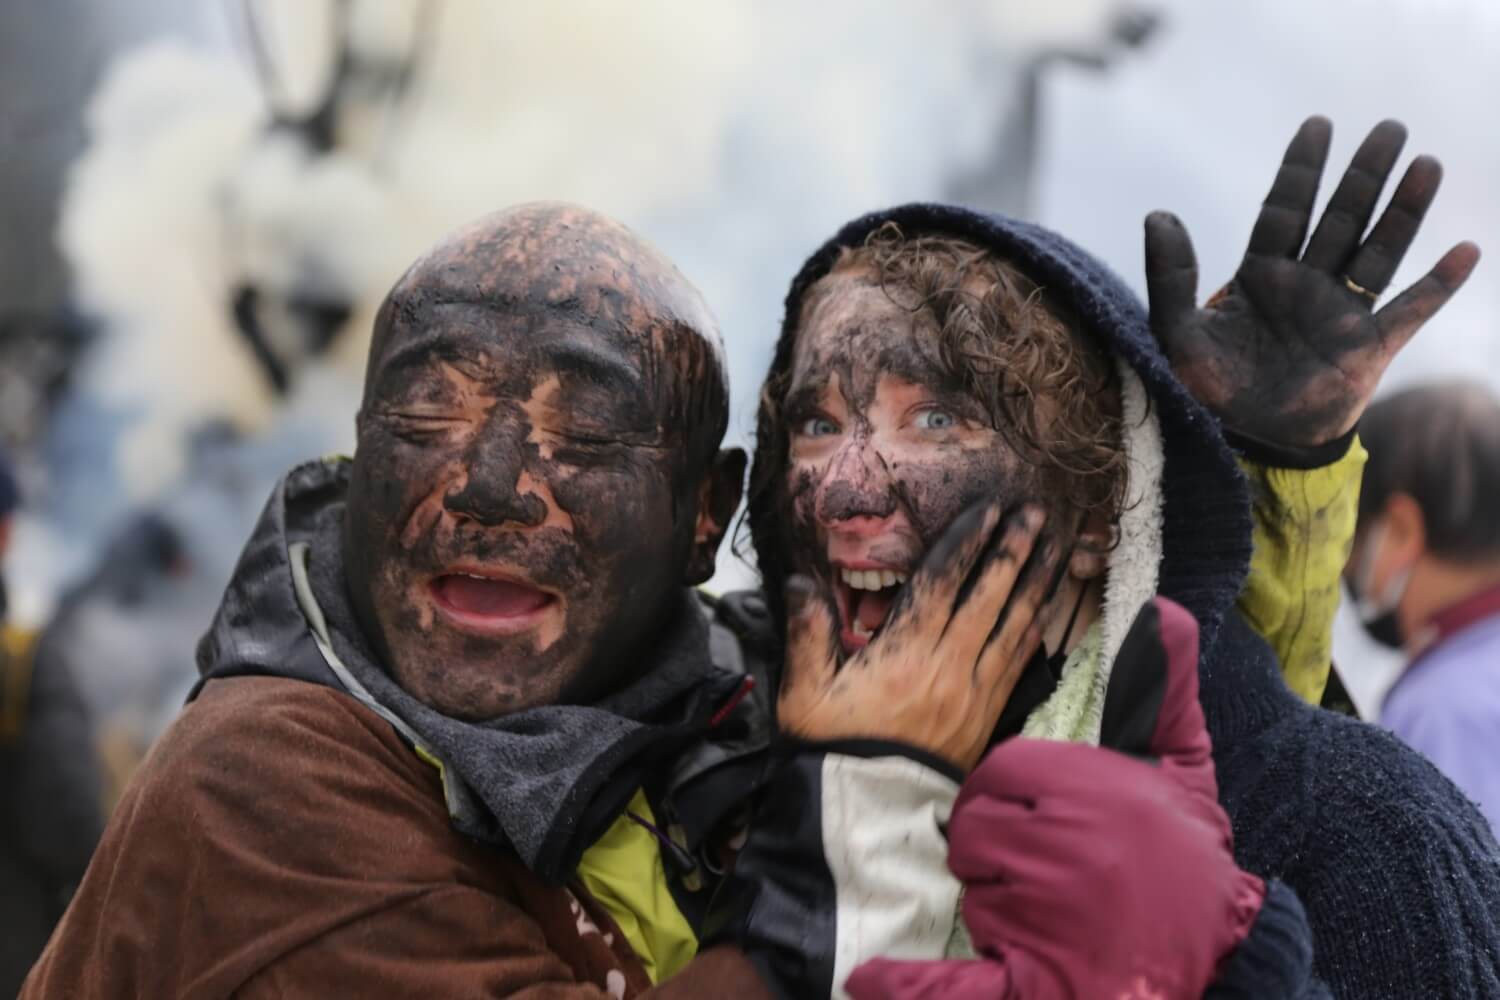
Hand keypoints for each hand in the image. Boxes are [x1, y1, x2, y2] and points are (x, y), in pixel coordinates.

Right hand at [777, 501, 1059, 773]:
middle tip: (1035, 513)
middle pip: (989, 595)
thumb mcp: (805, 692)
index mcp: (904, 651)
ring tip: (1058, 550)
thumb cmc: (832, 748)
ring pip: (1014, 626)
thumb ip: (805, 633)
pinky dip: (1033, 633)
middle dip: (1014, 549)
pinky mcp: (986, 716)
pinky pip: (1017, 664)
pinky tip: (1046, 613)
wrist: (868, 814)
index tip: (989, 508)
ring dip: (1037, 584)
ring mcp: (973, 690)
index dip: (967, 540)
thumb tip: (799, 582)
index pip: (943, 581)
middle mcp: (947, 664)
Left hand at [846, 598, 1264, 999]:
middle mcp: (1061, 852)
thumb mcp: (1183, 773)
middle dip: (997, 846)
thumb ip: (1161, 691)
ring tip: (1049, 916)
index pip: (1000, 775)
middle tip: (1043, 868)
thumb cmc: (1191, 866)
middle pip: (974, 829)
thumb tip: (1160, 611)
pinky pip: (947, 983)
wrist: (1218, 967)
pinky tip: (867, 978)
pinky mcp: (1031, 985)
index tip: (1040, 813)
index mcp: (1088, 794)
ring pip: (971, 890)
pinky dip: (905, 988)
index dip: (1013, 796)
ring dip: (994, 901)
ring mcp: (1041, 920)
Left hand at [1146, 116, 1480, 447]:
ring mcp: (1340, 314)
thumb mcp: (1176, 334)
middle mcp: (1305, 286)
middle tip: (1389, 127)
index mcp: (1259, 276)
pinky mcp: (1368, 348)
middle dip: (1363, 176)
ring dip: (1403, 211)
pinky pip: (1410, 310)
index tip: (1318, 126)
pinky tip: (1465, 251)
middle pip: (1340, 219)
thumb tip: (1158, 214)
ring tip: (1426, 165)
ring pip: (1377, 252)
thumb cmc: (1207, 391)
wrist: (1243, 447)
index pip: (1284, 211)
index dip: (1301, 170)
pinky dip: (1438, 284)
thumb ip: (1169, 276)